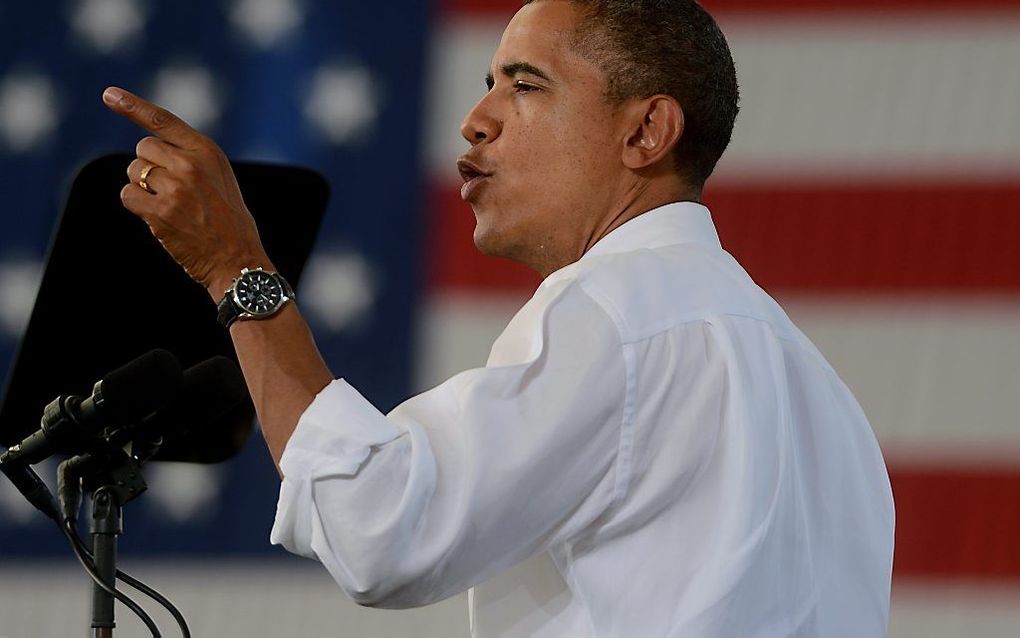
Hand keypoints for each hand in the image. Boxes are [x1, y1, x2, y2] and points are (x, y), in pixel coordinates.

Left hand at [103, 86, 271, 296]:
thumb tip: (148, 149)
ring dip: (142, 187)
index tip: (109, 94)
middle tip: (169, 189)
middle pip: (143, 148)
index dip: (132, 105)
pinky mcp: (160, 212)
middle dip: (148, 166)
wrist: (238, 260)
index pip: (163, 121)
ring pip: (133, 171)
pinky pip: (128, 196)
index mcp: (208, 152)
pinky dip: (137, 205)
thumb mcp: (220, 178)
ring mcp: (174, 188)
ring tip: (169, 206)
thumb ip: (190, 158)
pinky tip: (159, 218)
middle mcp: (190, 165)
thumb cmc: (229, 222)